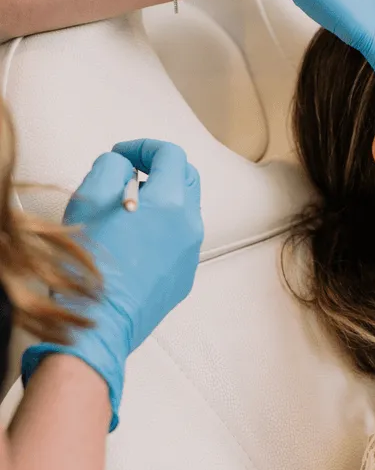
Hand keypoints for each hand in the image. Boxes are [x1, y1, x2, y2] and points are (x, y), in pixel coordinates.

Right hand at [21, 140, 203, 429]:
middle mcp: (190, 227)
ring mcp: (191, 255)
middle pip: (188, 179)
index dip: (144, 147)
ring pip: (186, 212)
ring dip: (163, 199)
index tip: (122, 154)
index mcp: (171, 204)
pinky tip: (135, 240)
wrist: (101, 322)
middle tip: (130, 172)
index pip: (171, 155)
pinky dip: (164, 229)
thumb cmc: (90, 263)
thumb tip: (124, 165)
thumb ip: (110, 169)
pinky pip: (180, 241)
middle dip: (161, 168)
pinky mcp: (184, 277)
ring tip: (128, 207)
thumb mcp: (89, 200)